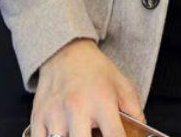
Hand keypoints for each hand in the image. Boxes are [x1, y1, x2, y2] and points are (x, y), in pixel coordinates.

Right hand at [31, 37, 145, 136]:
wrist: (66, 52)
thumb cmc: (96, 71)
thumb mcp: (122, 85)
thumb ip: (135, 112)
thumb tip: (142, 133)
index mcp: (102, 101)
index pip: (115, 136)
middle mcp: (77, 108)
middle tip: (96, 136)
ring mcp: (55, 114)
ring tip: (80, 132)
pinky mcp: (38, 118)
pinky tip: (62, 136)